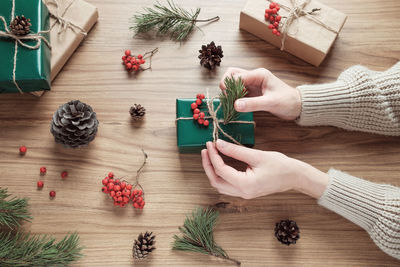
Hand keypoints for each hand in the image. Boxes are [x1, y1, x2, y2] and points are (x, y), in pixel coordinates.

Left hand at [201, 140, 328, 198]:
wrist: (295, 177)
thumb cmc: (280, 165)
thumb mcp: (257, 155)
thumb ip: (235, 151)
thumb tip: (218, 144)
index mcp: (246, 185)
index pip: (221, 171)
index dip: (213, 156)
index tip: (210, 144)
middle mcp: (242, 193)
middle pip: (216, 181)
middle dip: (208, 165)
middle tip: (206, 149)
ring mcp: (244, 194)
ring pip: (220, 185)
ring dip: (212, 171)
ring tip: (210, 155)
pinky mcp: (245, 192)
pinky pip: (227, 185)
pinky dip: (220, 174)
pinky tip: (220, 162)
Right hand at [219, 67, 300, 119]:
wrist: (298, 106)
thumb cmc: (287, 102)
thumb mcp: (270, 103)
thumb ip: (252, 104)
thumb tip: (235, 105)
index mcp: (258, 74)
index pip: (236, 76)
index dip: (229, 86)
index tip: (229, 99)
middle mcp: (254, 76)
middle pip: (232, 74)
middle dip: (226, 85)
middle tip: (228, 98)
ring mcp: (252, 83)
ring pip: (233, 81)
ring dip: (229, 91)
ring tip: (232, 102)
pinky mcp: (252, 91)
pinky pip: (237, 91)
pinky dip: (234, 96)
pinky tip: (236, 105)